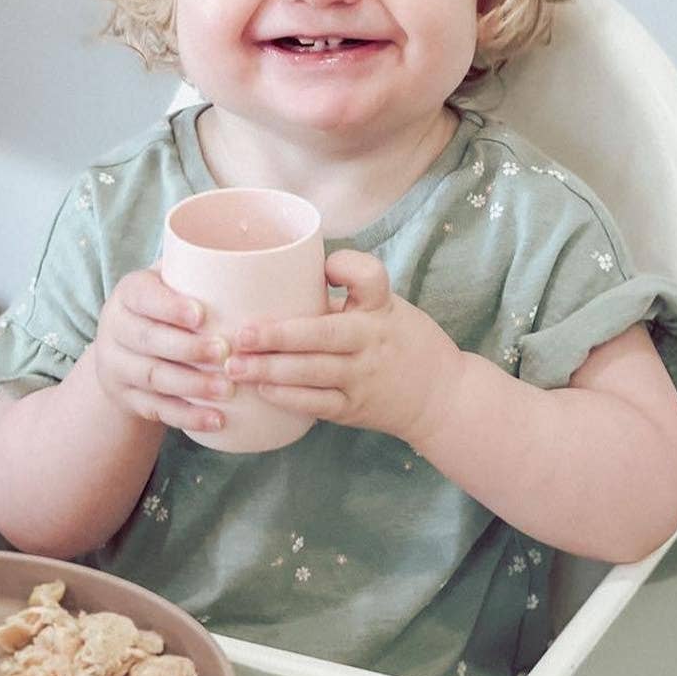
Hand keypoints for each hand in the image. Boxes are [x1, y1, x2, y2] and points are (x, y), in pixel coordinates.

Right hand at [91, 267, 235, 433]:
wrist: (122, 352)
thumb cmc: (163, 309)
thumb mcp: (167, 283)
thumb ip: (194, 269)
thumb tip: (249, 251)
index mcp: (128, 294)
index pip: (143, 296)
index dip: (170, 306)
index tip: (202, 314)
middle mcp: (115, 328)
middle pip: (147, 339)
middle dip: (188, 348)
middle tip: (225, 352)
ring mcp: (117, 366)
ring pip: (153, 377)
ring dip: (192, 385)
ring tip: (227, 390)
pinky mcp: (126, 398)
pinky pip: (156, 410)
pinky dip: (187, 417)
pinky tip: (216, 420)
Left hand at [223, 250, 462, 444]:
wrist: (442, 397)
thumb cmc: (403, 342)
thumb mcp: (388, 309)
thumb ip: (347, 296)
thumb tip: (284, 277)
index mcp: (381, 308)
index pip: (369, 278)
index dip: (345, 267)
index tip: (324, 266)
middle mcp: (372, 341)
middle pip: (323, 334)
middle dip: (278, 335)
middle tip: (241, 335)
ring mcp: (363, 378)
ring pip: (312, 373)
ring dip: (269, 370)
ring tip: (235, 367)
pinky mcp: (355, 408)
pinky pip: (316, 403)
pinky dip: (287, 397)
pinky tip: (261, 390)